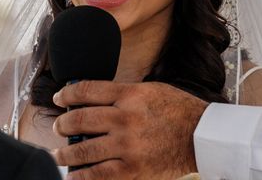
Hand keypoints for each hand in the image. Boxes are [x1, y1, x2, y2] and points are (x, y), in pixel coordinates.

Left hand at [51, 81, 208, 179]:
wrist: (203, 136)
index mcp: (129, 95)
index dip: (67, 94)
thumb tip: (92, 98)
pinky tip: (73, 176)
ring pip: (84, 149)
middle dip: (63, 125)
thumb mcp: (149, 90)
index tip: (59, 99)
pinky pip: (98, 175)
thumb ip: (121, 93)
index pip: (86, 90)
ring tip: (59, 154)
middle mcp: (125, 118)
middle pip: (80, 119)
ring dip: (65, 153)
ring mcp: (128, 145)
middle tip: (58, 128)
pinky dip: (81, 177)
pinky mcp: (133, 169)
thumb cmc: (178, 110)